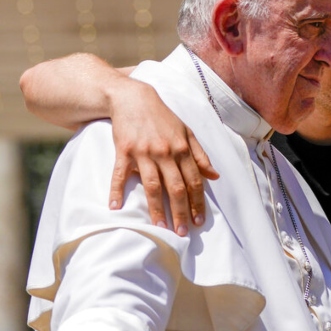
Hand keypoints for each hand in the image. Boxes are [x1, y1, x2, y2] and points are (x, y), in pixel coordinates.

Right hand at [108, 78, 218, 234]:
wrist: (134, 98)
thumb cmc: (163, 117)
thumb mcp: (187, 132)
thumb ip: (200, 155)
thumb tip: (214, 175)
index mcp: (182, 149)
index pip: (193, 181)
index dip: (198, 202)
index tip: (200, 220)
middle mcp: (165, 152)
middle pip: (175, 187)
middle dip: (181, 211)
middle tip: (183, 232)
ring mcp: (143, 152)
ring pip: (152, 185)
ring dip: (156, 208)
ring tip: (161, 227)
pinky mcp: (123, 150)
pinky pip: (119, 174)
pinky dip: (117, 190)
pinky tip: (116, 207)